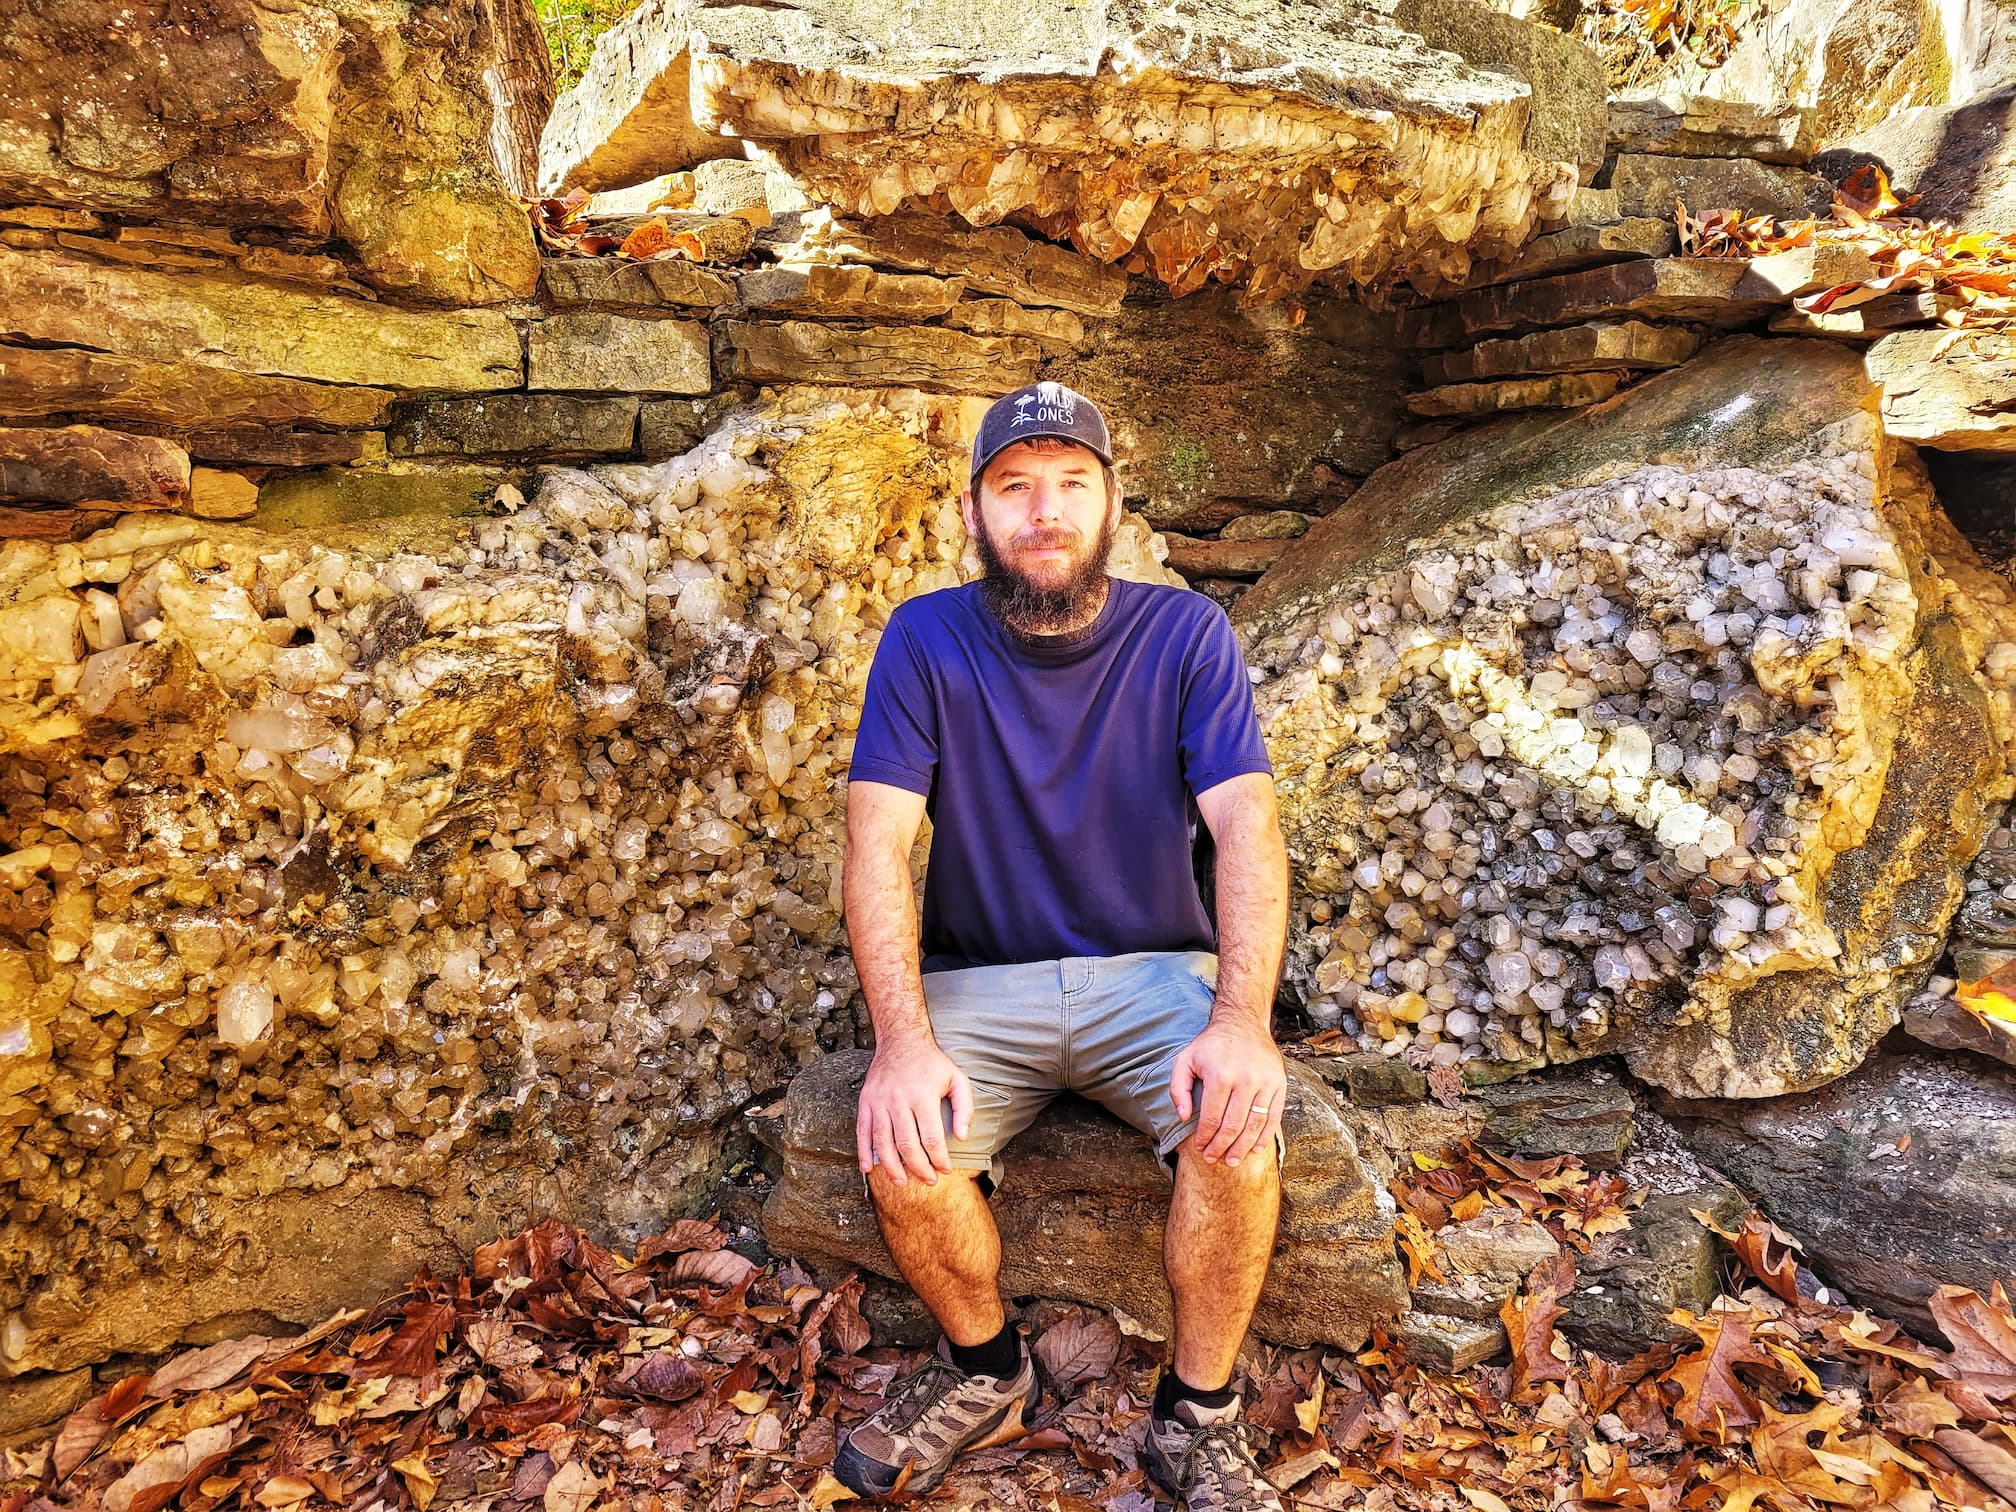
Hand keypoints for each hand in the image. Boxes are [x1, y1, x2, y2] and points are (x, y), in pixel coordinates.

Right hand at [856, 1036, 972, 1185]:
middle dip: (919, 1168)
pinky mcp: (865, 1101)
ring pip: (883, 1142)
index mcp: (923, 1095)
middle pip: (907, 1145)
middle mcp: (898, 1099)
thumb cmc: (932, 1063)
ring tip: (901, 1182)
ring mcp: (879, 1101)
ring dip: (892, 1167)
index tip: (945, 1169)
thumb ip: (964, 1108)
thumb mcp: (957, 1079)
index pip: (931, 1138)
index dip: (939, 1159)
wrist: (901, 1039)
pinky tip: (868, 1168)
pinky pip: (862, 1131)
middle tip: (929, 1180)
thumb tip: (962, 1137)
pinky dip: (863, 1152)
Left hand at [1169, 1017, 1286, 1167]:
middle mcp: (1245, 1079)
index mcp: (1220, 1075)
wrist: (1242, 1022)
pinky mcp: (1279, 1084)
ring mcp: (1265, 1082)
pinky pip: (1273, 1117)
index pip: (1211, 1118)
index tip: (1200, 1149)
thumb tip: (1184, 1117)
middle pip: (1233, 1126)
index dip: (1205, 1139)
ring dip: (1242, 1148)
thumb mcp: (1185, 1059)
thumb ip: (1178, 1088)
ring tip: (1232, 1160)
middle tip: (1213, 1159)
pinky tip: (1255, 1149)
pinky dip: (1265, 1136)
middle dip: (1221, 1147)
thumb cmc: (1211, 1045)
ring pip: (1255, 1125)